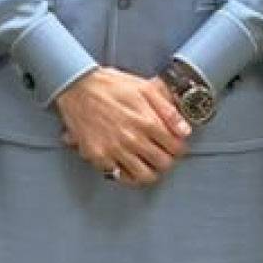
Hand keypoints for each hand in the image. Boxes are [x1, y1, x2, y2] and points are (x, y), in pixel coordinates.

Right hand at [53, 68, 189, 185]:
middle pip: (163, 164)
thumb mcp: (145, 88)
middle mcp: (133, 139)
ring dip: (150, 171)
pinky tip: (129, 166)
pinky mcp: (99, 156)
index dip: (179, 147)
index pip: (176, 148)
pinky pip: (120, 177)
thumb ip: (168, 110)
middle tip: (162, 154)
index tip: (175, 145)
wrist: (77, 86)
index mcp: (148, 122)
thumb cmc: (110, 85)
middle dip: (167, 159)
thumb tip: (185, 130)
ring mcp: (115, 150)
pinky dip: (128, 175)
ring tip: (148, 163)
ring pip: (144, 176)